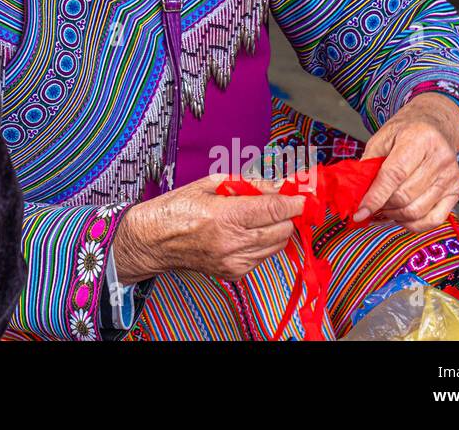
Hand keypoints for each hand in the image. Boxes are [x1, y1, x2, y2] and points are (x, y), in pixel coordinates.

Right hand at [111, 173, 304, 283]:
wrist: (153, 240)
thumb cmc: (177, 208)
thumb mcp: (210, 184)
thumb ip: (248, 184)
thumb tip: (277, 185)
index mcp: (225, 216)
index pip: (274, 209)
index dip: (295, 201)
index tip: (305, 194)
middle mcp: (232, 243)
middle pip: (282, 229)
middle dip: (288, 214)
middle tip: (284, 201)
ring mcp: (234, 262)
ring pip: (277, 245)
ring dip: (277, 228)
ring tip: (261, 215)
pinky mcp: (233, 274)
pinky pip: (263, 257)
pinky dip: (263, 243)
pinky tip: (247, 231)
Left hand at [354, 92, 458, 231]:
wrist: (435, 127)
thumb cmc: (404, 133)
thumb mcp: (381, 139)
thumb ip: (369, 165)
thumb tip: (357, 196)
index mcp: (419, 138)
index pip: (394, 175)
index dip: (375, 197)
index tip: (359, 212)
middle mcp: (440, 158)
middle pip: (405, 196)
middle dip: (382, 206)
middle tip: (370, 206)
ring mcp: (451, 176)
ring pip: (417, 211)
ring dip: (395, 216)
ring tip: (383, 210)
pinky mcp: (458, 190)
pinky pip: (434, 219)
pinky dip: (413, 224)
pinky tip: (401, 216)